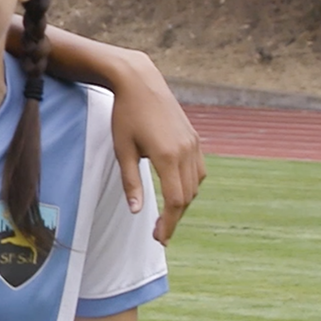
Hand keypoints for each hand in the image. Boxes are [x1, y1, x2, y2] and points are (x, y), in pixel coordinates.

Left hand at [108, 50, 203, 243]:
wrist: (139, 82)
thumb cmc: (125, 115)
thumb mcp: (122, 150)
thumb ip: (130, 182)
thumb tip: (137, 212)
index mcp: (167, 156)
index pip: (174, 201)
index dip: (168, 223)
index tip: (159, 237)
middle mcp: (185, 151)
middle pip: (187, 196)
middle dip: (174, 218)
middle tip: (159, 234)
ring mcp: (193, 143)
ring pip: (195, 184)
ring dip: (182, 203)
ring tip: (165, 216)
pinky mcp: (195, 138)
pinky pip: (198, 170)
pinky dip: (189, 185)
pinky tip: (176, 191)